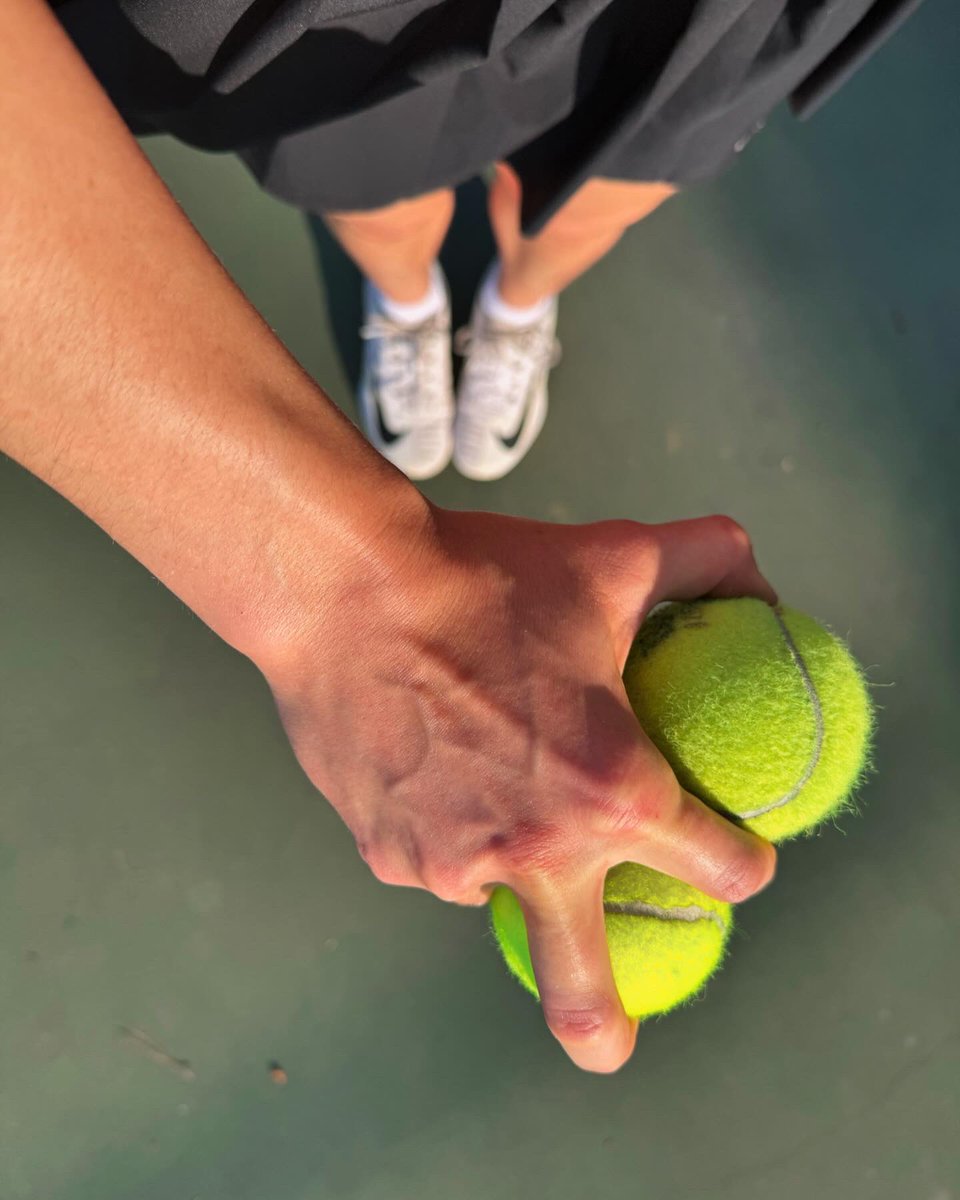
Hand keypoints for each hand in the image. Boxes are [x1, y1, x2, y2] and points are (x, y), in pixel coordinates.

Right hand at [258, 507, 777, 1073]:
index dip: (741, 863)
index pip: (719, 867)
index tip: (729, 858)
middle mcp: (537, 851)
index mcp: (614, 795)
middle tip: (610, 1039)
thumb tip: (761, 579)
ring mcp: (453, 864)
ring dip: (509, 858)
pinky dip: (445, 822)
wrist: (345, 589)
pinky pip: (434, 853)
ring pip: (497, 887)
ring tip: (491, 776)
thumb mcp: (612, 558)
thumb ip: (707, 561)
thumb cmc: (487, 577)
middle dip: (604, 1026)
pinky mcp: (388, 854)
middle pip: (585, 986)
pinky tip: (430, 757)